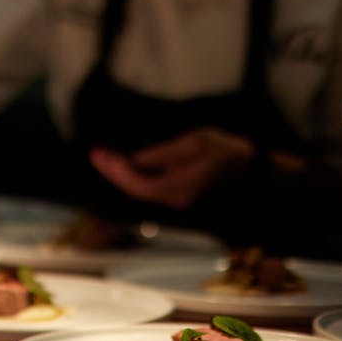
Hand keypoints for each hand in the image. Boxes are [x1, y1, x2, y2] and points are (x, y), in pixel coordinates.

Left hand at [89, 128, 255, 209]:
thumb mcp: (195, 142)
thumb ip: (163, 153)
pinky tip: (119, 161)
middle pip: (135, 190)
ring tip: (101, 155)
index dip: (120, 173)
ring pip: (138, 189)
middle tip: (95, 154)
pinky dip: (130, 174)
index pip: (142, 186)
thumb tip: (134, 160)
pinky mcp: (173, 193)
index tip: (104, 156)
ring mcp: (174, 198)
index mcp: (181, 187)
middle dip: (112, 172)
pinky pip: (145, 186)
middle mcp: (175, 198)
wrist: (246, 167)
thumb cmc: (224, 149)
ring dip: (118, 173)